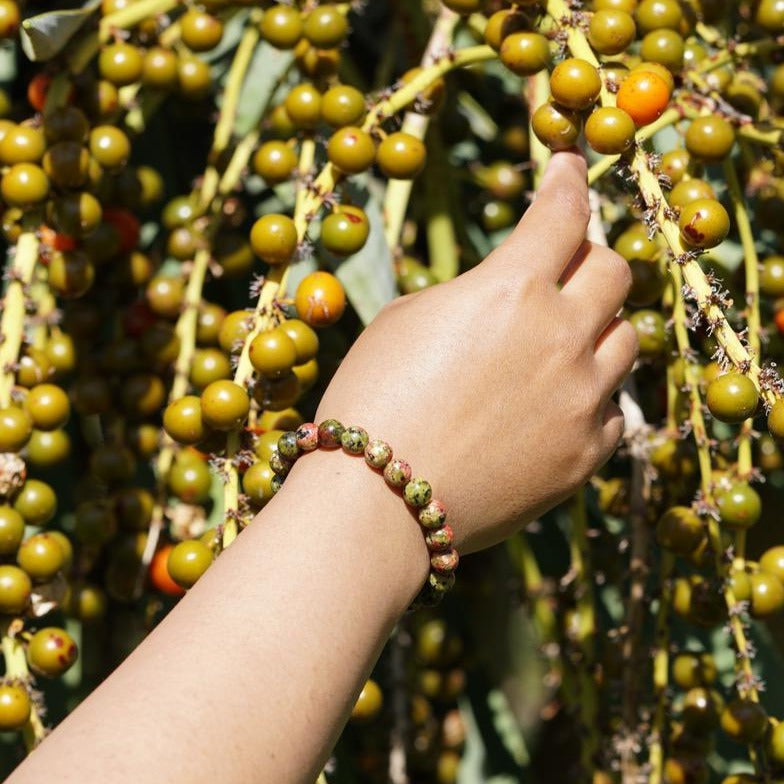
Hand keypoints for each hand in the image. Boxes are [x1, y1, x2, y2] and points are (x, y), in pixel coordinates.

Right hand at [315, 151, 636, 552]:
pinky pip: (612, 408)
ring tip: (556, 346)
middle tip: (562, 270)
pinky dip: (589, 396)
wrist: (377, 500)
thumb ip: (474, 295)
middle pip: (613, 272)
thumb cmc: (373, 398)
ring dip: (595, 330)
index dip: (570, 179)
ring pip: (625, 340)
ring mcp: (582, 399)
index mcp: (511, 289)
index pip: (563, 213)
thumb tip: (507, 295)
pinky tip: (553, 405)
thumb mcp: (408, 320)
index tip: (573, 165)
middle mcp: (561, 336)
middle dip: (587, 260)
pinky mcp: (586, 454)